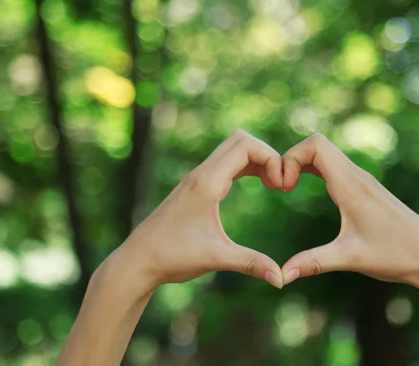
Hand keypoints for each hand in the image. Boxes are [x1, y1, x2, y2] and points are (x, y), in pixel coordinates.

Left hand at [117, 130, 284, 289]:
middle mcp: (201, 174)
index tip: (280, 186)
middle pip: (240, 139)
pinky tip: (256, 186)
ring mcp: (196, 178)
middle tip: (279, 183)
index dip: (271, 158)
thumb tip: (281, 279)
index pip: (245, 146)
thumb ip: (251, 264)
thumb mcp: (216, 259)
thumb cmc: (172, 257)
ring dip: (256, 160)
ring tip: (273, 185)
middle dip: (267, 155)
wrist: (137, 261)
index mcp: (206, 183)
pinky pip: (225, 163)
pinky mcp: (195, 187)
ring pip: (232, 149)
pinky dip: (245, 167)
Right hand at [280, 133, 418, 285]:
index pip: (315, 145)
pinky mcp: (365, 188)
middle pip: (317, 143)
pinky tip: (308, 189)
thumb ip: (313, 263)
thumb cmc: (395, 255)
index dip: (291, 158)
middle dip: (291, 159)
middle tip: (282, 187)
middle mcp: (357, 176)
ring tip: (288, 188)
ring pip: (326, 153)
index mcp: (351, 186)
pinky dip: (314, 169)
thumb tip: (280, 277)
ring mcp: (362, 180)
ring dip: (302, 163)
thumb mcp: (351, 259)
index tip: (284, 187)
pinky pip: (334, 165)